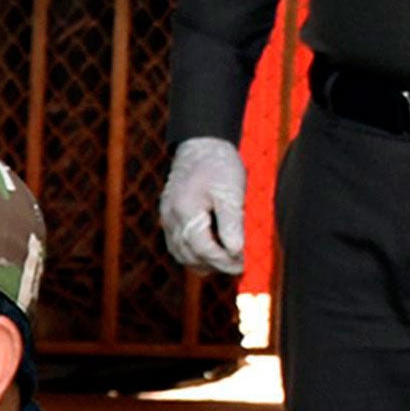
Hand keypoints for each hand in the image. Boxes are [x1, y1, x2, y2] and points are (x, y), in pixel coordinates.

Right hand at [159, 137, 247, 275]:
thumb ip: (232, 222)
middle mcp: (171, 220)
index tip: (242, 264)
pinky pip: (179, 246)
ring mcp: (167, 221)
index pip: (202, 248)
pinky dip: (195, 253)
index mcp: (185, 212)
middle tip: (239, 265)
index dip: (223, 260)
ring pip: (182, 255)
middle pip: (190, 256)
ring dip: (204, 261)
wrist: (200, 145)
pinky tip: (213, 249)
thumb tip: (236, 250)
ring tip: (227, 259)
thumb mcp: (231, 191)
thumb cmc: (218, 165)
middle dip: (215, 264)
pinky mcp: (169, 219)